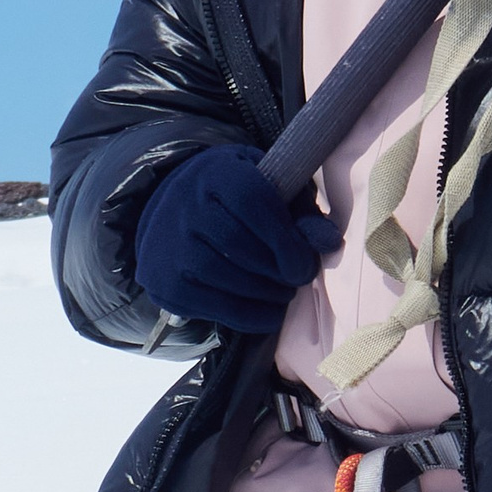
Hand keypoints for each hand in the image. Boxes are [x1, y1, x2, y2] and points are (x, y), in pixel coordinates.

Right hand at [134, 144, 333, 333]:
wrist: (175, 213)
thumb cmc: (237, 199)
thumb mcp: (270, 187)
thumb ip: (301, 211)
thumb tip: (328, 241)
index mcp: (216, 174)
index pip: (251, 202)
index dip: (285, 240)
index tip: (305, 263)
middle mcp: (184, 207)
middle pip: (239, 246)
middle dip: (278, 271)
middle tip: (296, 279)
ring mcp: (169, 246)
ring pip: (225, 278)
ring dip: (267, 295)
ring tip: (282, 293)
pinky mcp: (163, 282)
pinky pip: (213, 307)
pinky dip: (250, 316)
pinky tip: (268, 311)